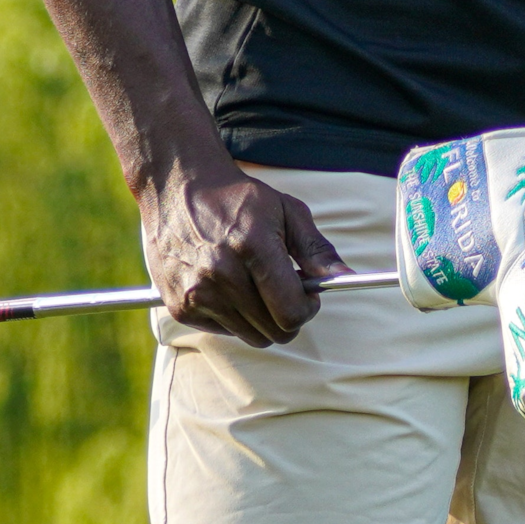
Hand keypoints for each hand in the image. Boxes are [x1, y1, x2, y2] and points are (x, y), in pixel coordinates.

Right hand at [139, 159, 346, 348]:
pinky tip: (229, 285)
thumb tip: (346, 278)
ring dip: (262, 317)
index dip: (307, 308)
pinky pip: (224, 331)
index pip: (290, 311)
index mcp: (252, 247)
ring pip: (251, 336)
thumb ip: (317, 250)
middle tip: (284, 287)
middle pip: (274, 331)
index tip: (308, 294)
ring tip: (255, 283)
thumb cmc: (238, 198)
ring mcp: (196, 293)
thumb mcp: (286, 211)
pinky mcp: (178, 306)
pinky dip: (234, 316)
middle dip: (288, 314)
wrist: (178, 187)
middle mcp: (220, 274)